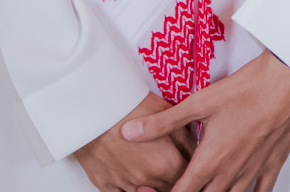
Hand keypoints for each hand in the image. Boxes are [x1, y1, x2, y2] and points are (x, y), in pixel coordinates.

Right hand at [73, 92, 193, 191]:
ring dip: (154, 185)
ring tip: (153, 168)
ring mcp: (125, 184)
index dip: (191, 169)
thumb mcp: (167, 115)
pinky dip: (131, 190)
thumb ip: (186, 138)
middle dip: (173, 177)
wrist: (91, 108)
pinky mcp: (105, 184)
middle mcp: (146, 179)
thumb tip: (197, 151)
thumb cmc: (129, 105)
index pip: (189, 177)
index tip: (190, 161)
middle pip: (169, 188)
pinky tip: (136, 181)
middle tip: (171, 162)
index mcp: (165, 164)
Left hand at [121, 51, 289, 191]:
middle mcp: (231, 171)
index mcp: (210, 159)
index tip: (157, 190)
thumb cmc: (249, 88)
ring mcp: (254, 169)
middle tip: (185, 188)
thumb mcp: (200, 102)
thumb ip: (162, 122)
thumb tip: (130, 132)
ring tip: (210, 191)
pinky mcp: (273, 162)